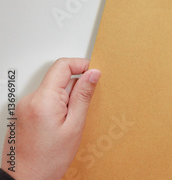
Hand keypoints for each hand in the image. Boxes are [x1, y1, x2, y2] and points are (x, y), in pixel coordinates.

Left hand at [1, 58, 100, 179]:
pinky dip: (58, 107)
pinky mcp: (24, 113)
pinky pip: (46, 100)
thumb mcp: (74, 126)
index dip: (81, 65)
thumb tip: (93, 73)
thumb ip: (83, 96)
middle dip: (76, 87)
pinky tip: (62, 126)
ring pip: (53, 90)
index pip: (62, 65)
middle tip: (83, 108)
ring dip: (67, 99)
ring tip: (71, 122)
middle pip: (58, 77)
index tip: (94, 74)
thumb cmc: (48, 160)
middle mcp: (30, 99)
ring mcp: (25, 106)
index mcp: (43, 99)